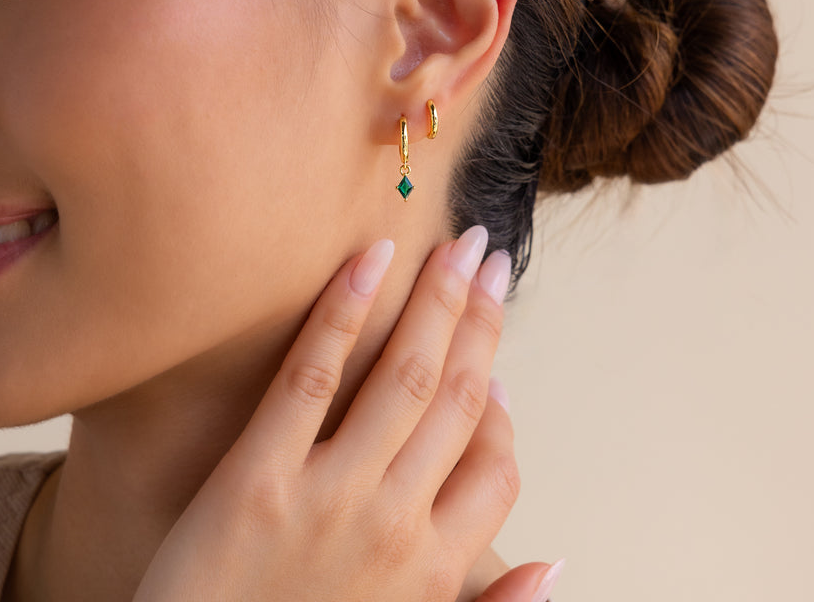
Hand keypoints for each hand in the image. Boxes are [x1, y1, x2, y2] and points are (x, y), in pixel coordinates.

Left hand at [132, 226, 535, 601]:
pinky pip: (310, 378)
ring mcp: (327, 497)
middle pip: (457, 397)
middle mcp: (393, 524)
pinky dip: (344, 312)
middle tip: (490, 256)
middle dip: (483, 318)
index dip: (504, 407)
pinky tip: (370, 257)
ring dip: (437, 300)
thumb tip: (558, 564)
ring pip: (404, 376)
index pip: (497, 466)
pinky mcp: (256, 479)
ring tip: (455, 245)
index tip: (498, 366)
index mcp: (432, 569)